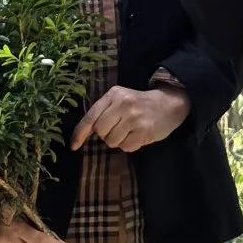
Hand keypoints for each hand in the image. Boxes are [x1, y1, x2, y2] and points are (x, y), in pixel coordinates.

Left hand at [70, 82, 189, 152]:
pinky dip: (130, 145)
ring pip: (112, 141)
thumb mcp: (120, 100)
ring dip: (119, 140)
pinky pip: (126, 147)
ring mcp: (134, 118)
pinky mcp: (144, 131)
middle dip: (107, 134)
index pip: (91, 117)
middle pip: (100, 131)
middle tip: (120, 127)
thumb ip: (103, 113)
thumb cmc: (140, 103)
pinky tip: (138, 135)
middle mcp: (123, 104)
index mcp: (114, 94)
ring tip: (130, 131)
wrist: (169, 103)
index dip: (80, 133)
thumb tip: (82, 133)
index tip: (73, 146)